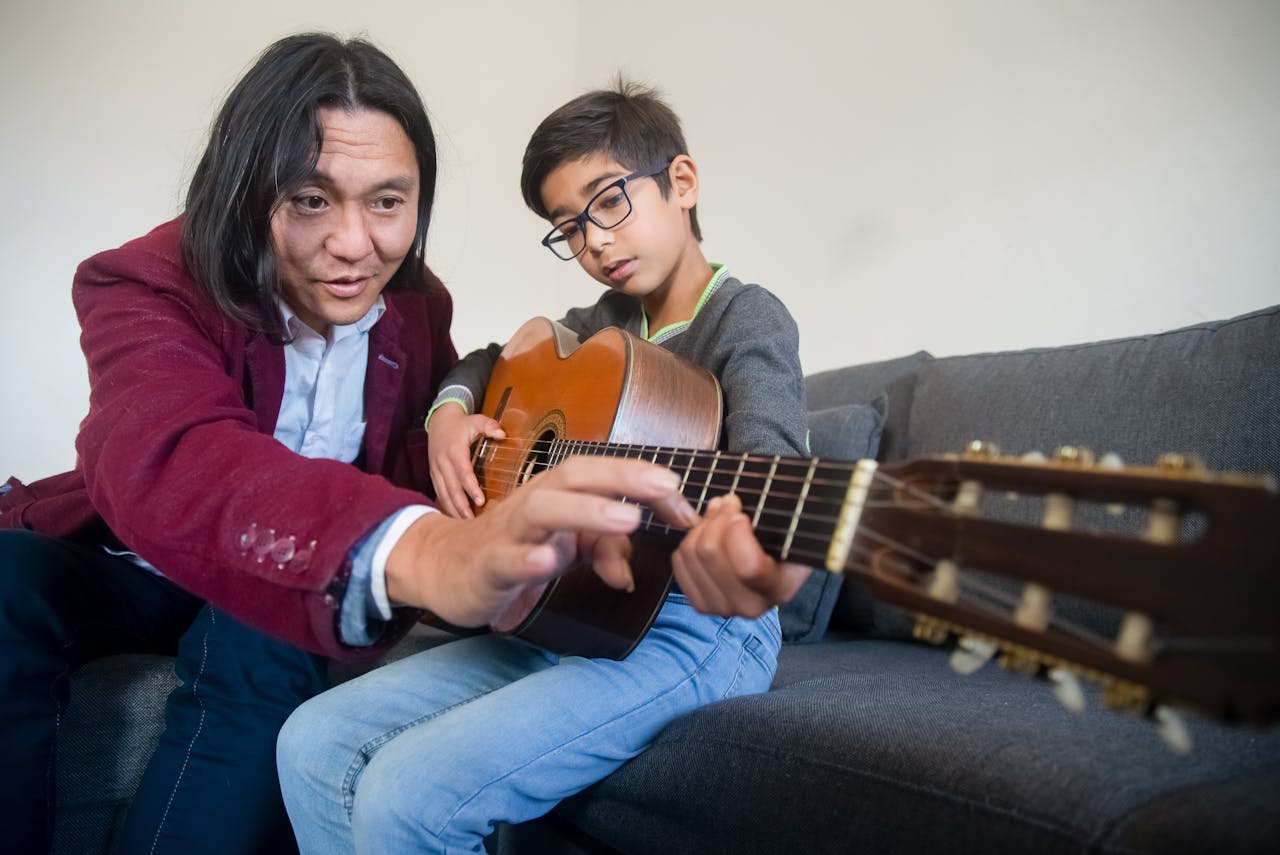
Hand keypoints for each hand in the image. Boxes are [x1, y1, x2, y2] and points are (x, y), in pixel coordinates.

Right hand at [384, 456, 696, 627]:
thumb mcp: (566, 548)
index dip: (643, 480)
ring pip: (544, 511)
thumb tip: (629, 574)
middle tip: (667, 488)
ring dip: (587, 512)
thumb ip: (603, 551)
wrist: (447, 568)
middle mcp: (535, 501)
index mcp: (557, 492)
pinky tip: (548, 563)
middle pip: (575, 476)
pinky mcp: (489, 566)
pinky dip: (528, 560)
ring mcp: (510, 532)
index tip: (684, 502)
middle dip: (623, 477)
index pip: (603, 474)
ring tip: (626, 520)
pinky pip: (508, 560)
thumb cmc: (515, 548)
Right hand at [426, 402, 504, 517]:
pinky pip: (439, 493)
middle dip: (461, 505)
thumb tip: (502, 434)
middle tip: (472, 521)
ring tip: (465, 524)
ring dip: (453, 509)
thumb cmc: (461, 424)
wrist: (439, 422)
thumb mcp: (476, 420)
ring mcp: (436, 470)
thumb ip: (489, 426)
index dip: (471, 487)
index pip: (463, 472)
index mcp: (454, 450)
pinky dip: (446, 505)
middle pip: (452, 487)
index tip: (480, 500)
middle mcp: (442, 462)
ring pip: (443, 493)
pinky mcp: (434, 475)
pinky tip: (454, 517)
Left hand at [672, 493, 812, 617]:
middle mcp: (752, 606)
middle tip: (729, 502)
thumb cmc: (783, 535)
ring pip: (692, 554)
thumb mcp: (787, 522)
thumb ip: (770, 511)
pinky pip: (679, 562)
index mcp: (780, 588)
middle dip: (717, 518)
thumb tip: (729, 502)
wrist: (774, 560)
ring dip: (702, 524)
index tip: (741, 515)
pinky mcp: (701, 603)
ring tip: (719, 512)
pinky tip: (707, 533)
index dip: (737, 531)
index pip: (748, 567)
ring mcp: (723, 607)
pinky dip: (689, 540)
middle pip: (711, 553)